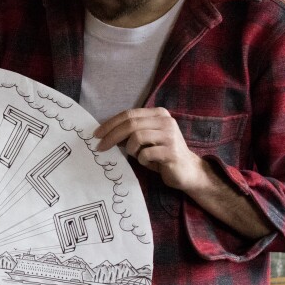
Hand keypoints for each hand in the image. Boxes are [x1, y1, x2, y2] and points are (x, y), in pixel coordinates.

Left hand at [94, 107, 210, 192]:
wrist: (188, 171)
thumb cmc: (162, 155)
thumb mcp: (145, 140)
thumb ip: (130, 133)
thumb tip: (104, 133)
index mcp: (158, 114)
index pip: (129, 114)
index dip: (110, 123)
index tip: (96, 134)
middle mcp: (165, 121)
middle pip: (130, 123)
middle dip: (111, 136)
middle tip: (100, 147)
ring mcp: (170, 135)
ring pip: (137, 137)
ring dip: (130, 150)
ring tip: (137, 156)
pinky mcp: (171, 152)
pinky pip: (145, 154)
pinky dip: (142, 160)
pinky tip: (149, 163)